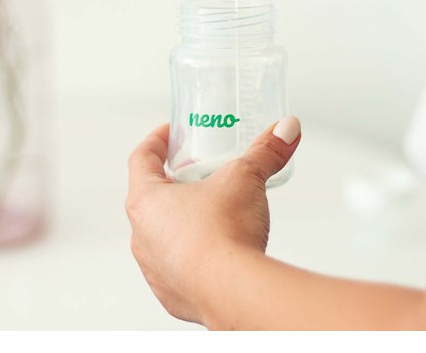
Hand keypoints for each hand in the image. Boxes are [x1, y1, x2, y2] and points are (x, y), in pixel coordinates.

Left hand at [125, 117, 301, 324]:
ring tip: (213, 212)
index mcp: (146, 201)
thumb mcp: (246, 178)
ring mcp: (155, 269)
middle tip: (199, 171)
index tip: (169, 134)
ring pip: (163, 237)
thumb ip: (265, 152)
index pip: (141, 159)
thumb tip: (285, 129)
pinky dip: (195, 257)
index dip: (156, 142)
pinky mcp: (173, 296)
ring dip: (184, 222)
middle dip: (175, 182)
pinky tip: (219, 251)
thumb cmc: (224, 234)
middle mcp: (142, 236)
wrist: (233, 292)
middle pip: (151, 199)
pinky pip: (179, 269)